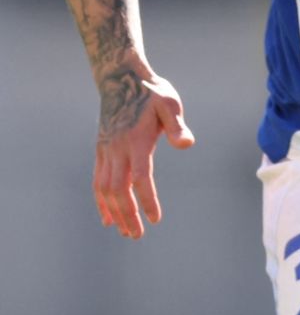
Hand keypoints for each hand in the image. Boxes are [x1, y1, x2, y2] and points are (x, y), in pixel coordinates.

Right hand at [94, 68, 194, 238]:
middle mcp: (116, 149)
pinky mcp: (100, 150)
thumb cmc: (152, 92)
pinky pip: (97, 180)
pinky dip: (101, 201)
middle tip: (137, 236)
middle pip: (118, 190)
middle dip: (128, 215)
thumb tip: (187, 145)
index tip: (155, 219)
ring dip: (114, 212)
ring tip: (125, 232)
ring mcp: (105, 151)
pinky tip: (108, 217)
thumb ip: (177, 126)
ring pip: (105, 189)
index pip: (139, 177)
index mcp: (135, 140)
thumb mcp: (169, 104)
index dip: (146, 200)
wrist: (121, 79)